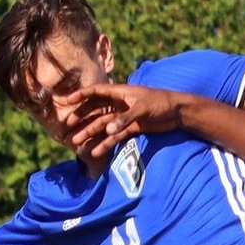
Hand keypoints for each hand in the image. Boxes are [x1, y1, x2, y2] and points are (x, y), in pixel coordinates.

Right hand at [66, 83, 184, 158]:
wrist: (178, 113)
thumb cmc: (161, 103)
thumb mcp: (142, 109)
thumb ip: (125, 119)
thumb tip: (108, 130)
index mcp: (120, 93)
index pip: (96, 92)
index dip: (81, 95)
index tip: (67, 101)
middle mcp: (119, 104)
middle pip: (95, 110)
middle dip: (81, 118)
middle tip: (68, 126)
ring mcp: (124, 117)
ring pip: (102, 125)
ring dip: (90, 133)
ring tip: (77, 143)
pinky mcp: (131, 128)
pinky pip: (114, 136)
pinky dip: (105, 143)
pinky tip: (96, 152)